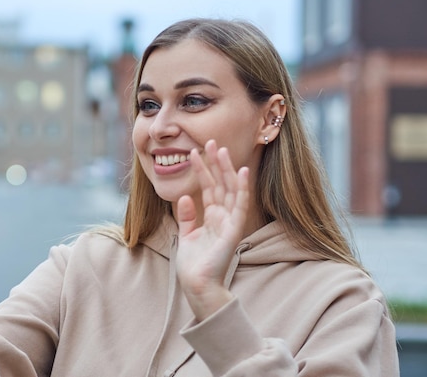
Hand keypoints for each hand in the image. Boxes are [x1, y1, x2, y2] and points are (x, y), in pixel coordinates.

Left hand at [176, 139, 248, 321]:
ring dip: (227, 170)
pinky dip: (242, 189)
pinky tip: (242, 172)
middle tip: (211, 141)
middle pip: (220, 184)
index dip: (202, 170)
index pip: (208, 188)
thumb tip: (184, 197)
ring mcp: (230, 222)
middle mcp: (223, 217)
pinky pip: (239, 206)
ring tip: (222, 150)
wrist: (197, 285)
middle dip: (216, 163)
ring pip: (230, 190)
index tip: (195, 152)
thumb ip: (187, 216)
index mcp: (212, 217)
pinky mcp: (234, 230)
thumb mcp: (186, 235)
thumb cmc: (194, 265)